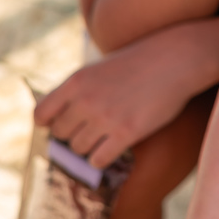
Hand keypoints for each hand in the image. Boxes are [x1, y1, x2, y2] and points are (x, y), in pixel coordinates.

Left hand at [33, 30, 208, 167]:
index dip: (50, 123)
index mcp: (76, 81)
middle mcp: (86, 100)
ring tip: (106, 135)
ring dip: (89, 146)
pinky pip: (98, 160)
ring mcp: (106, 117)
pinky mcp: (127, 132)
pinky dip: (102, 158)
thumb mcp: (101, 67)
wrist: (177, 58)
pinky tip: (114, 146)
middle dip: (73, 134)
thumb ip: (79, 90)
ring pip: (78, 149)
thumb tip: (60, 119)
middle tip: (91, 129)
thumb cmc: (140, 61)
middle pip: (60, 135)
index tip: (65, 123)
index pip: (41, 115)